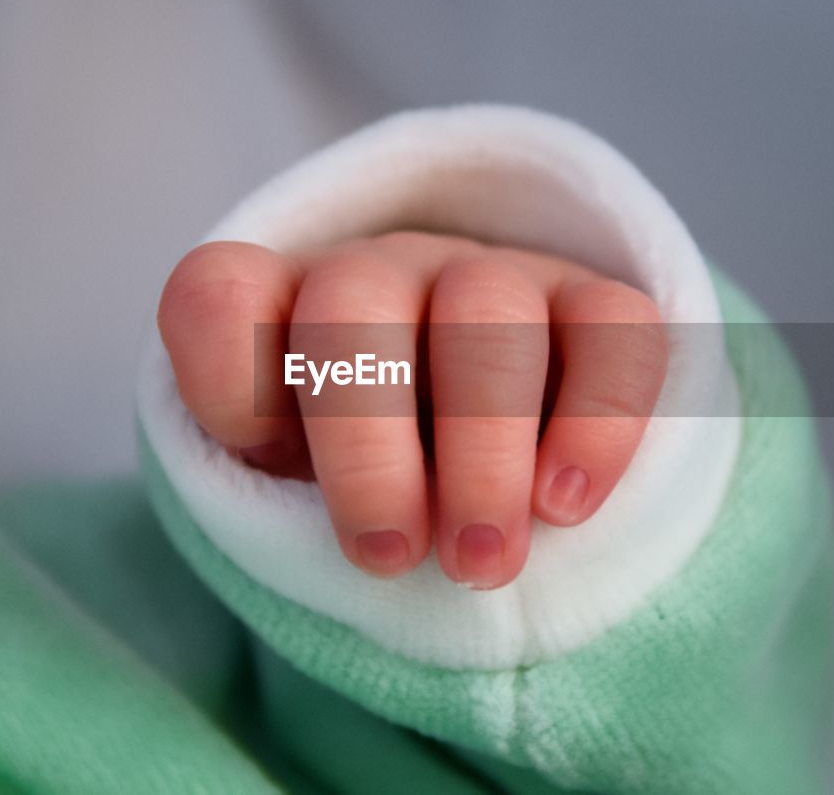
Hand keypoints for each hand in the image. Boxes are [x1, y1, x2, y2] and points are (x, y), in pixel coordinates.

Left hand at [158, 231, 663, 588]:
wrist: (496, 440)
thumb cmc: (381, 474)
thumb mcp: (306, 486)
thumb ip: (286, 492)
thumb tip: (356, 540)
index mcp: (290, 307)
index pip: (221, 295)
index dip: (226, 381)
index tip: (261, 458)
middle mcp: (387, 272)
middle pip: (354, 305)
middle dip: (366, 448)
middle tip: (391, 558)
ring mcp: (497, 276)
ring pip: (487, 314)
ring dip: (481, 450)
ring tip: (480, 560)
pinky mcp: (596, 303)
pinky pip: (613, 331)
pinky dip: (593, 423)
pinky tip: (567, 506)